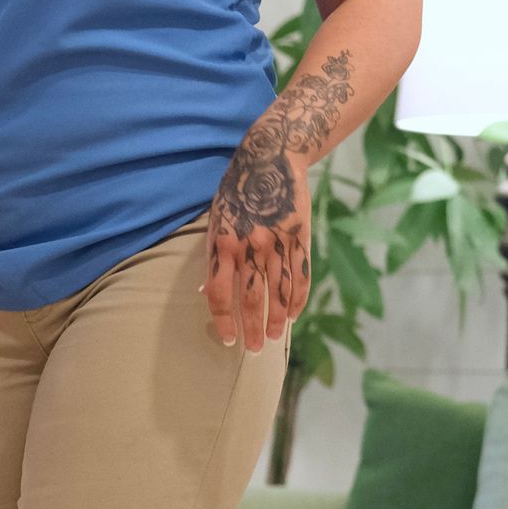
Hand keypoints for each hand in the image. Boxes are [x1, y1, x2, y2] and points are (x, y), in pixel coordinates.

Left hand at [202, 125, 310, 351]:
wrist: (271, 159)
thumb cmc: (235, 192)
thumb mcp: (215, 222)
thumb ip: (213, 258)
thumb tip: (206, 291)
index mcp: (224, 245)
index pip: (221, 294)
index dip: (223, 321)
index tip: (228, 339)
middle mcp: (251, 248)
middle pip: (252, 299)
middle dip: (253, 329)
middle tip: (256, 349)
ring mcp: (278, 243)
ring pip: (279, 292)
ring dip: (278, 320)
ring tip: (276, 337)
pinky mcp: (300, 237)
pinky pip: (301, 276)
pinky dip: (298, 299)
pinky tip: (294, 315)